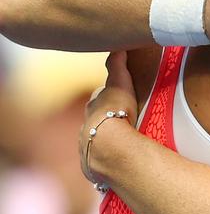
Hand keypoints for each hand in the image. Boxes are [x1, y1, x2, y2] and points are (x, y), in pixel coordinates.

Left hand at [80, 51, 136, 185]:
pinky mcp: (91, 167)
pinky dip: (105, 163)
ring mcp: (86, 148)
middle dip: (102, 123)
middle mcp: (85, 127)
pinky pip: (98, 164)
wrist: (108, 148)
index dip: (107, 101)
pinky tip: (115, 165)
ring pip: (93, 144)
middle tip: (118, 126)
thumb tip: (118, 47)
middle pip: (93, 122)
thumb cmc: (116, 115)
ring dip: (102, 145)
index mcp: (93, 108)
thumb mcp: (120, 85)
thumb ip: (119, 67)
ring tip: (118, 149)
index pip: (99, 101)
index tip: (117, 103)